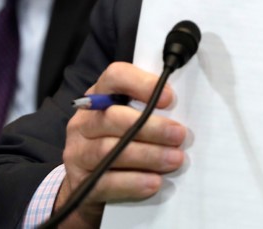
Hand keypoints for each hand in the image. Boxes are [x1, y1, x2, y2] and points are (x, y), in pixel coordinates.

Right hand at [56, 62, 186, 227]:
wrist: (93, 185)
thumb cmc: (121, 142)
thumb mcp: (131, 119)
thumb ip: (150, 110)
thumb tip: (185, 112)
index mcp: (100, 96)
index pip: (115, 77)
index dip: (142, 84)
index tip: (169, 98)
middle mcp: (83, 121)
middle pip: (113, 118)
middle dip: (152, 127)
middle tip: (180, 135)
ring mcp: (77, 151)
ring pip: (109, 150)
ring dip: (148, 155)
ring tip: (174, 160)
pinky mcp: (80, 181)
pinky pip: (105, 182)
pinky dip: (133, 182)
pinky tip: (154, 182)